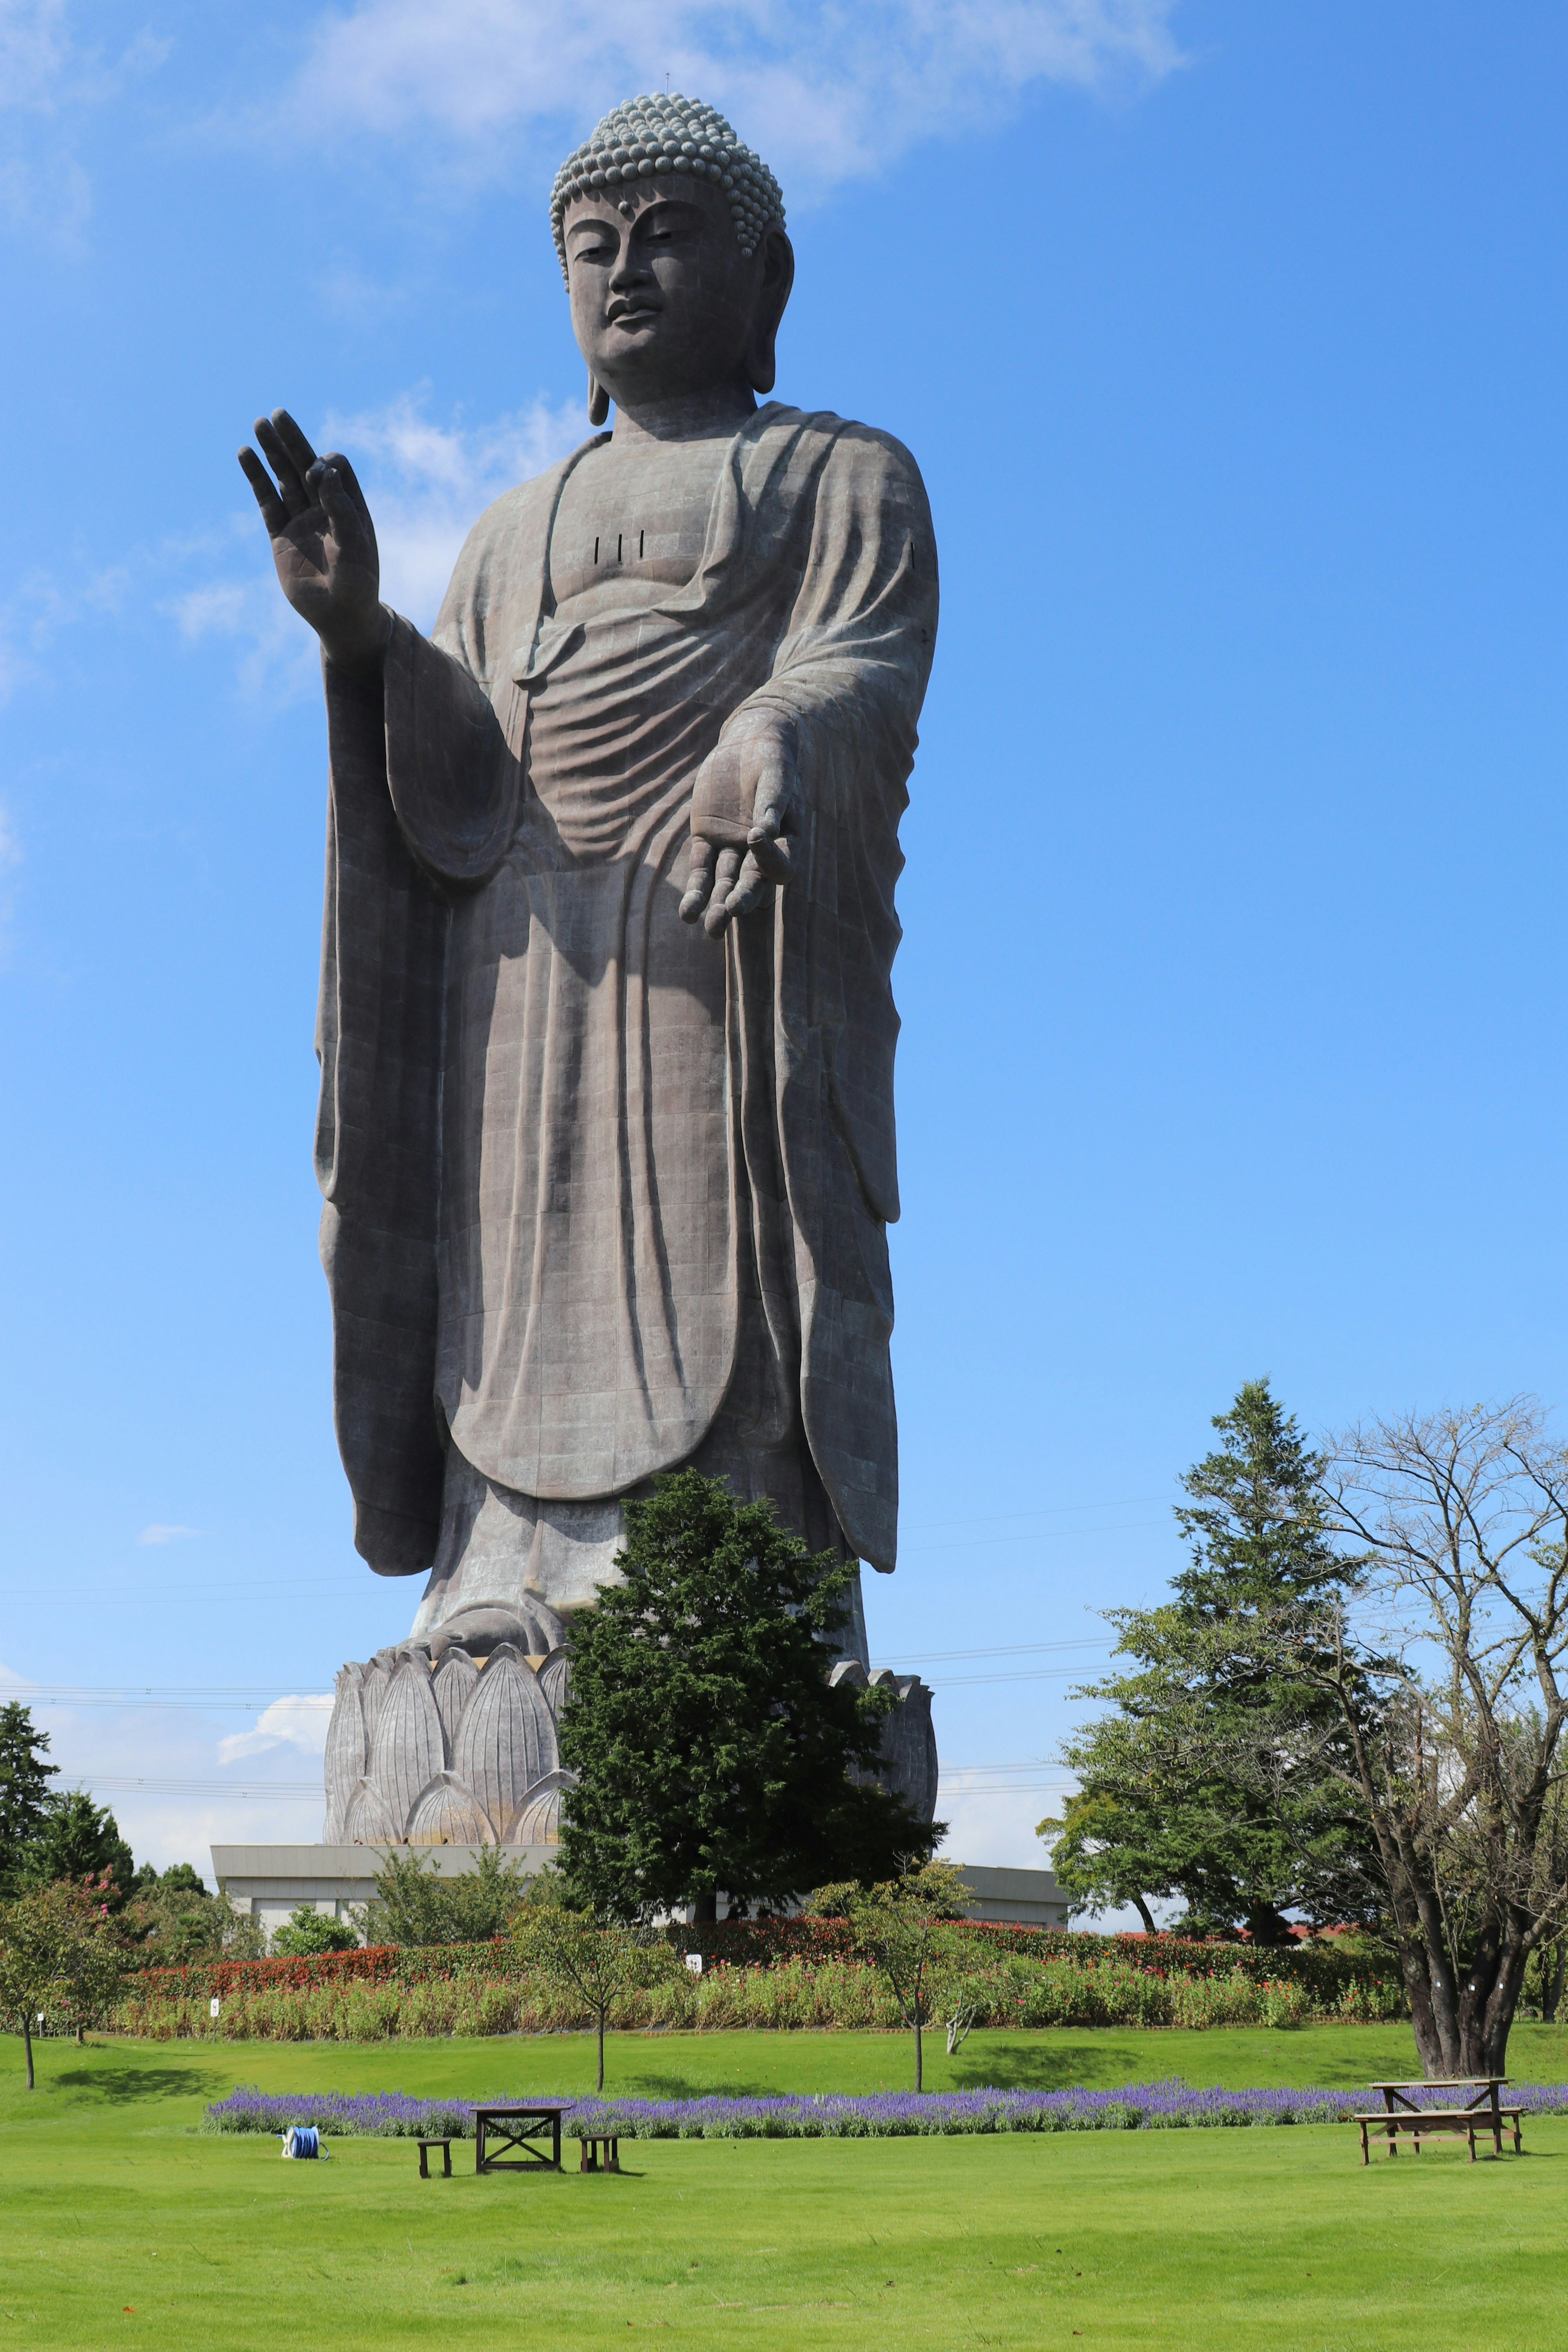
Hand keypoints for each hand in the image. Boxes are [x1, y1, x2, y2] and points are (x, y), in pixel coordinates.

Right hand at [237, 409, 389, 678]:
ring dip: (273, 451)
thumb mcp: (356, 549)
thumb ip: (342, 511)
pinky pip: (266, 501)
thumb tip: (324, 472)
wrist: (341, 619)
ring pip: (284, 478)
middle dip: (293, 440)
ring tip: (259, 423)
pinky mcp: (280, 534)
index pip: (336, 469)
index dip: (324, 466)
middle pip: (306, 464)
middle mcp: (325, 509)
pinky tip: (245, 454)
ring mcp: (301, 520)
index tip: (318, 478)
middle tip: (278, 415)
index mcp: (350, 507)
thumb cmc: (358, 587)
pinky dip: (256, 478)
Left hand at [680, 718, 797, 936]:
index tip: (755, 837)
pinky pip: (701, 870)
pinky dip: (695, 891)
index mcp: (786, 841)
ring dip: (717, 906)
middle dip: (743, 898)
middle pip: (753, 883)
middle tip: (733, 912)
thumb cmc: (771, 759)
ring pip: (725, 883)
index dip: (770, 861)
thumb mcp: (776, 776)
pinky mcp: (707, 840)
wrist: (747, 744)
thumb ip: (773, 803)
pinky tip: (688, 914)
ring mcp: (732, 848)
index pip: (781, 866)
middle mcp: (760, 852)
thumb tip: (766, 832)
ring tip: (711, 930)